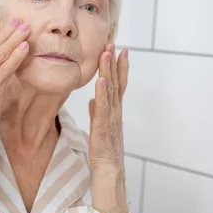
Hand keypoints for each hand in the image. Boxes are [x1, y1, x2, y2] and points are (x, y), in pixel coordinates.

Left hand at [88, 43, 128, 171]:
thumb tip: (93, 100)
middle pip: (116, 82)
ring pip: (110, 90)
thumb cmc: (104, 151)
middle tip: (114, 43)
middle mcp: (115, 111)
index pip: (118, 85)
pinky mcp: (103, 127)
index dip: (119, 67)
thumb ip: (97, 112)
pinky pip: (103, 107)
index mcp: (114, 111)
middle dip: (114, 62)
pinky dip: (102, 93)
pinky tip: (101, 80)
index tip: (119, 50)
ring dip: (109, 70)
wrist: (109, 170)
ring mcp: (111, 118)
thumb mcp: (100, 127)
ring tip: (108, 53)